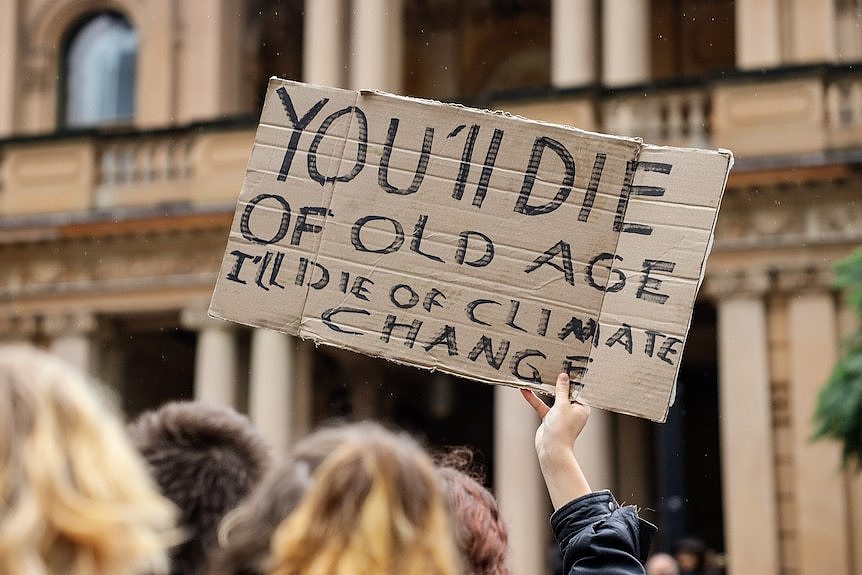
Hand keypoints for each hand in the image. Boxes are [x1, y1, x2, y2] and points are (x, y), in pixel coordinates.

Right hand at [521, 372, 591, 508]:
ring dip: (543, 390)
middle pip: (563, 392)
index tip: (566, 365)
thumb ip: (561, 390)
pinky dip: (534, 399)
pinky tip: (525, 390)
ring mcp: (560, 414)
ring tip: (537, 376)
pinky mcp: (549, 419)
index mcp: (582, 407)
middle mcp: (572, 410)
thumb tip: (563, 376)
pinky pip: (541, 406)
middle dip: (557, 382)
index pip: (577, 389)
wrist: (551, 449)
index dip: (572, 378)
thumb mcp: (562, 405)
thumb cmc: (562, 428)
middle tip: (551, 366)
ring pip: (551, 398)